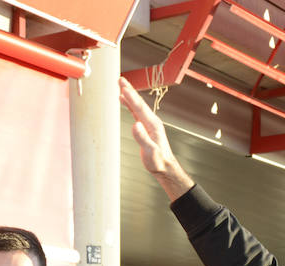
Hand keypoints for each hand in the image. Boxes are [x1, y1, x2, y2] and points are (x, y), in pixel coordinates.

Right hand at [118, 79, 193, 199]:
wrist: (165, 167)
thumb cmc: (158, 161)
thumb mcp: (150, 152)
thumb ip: (143, 138)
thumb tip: (135, 125)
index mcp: (152, 124)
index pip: (139, 107)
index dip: (130, 96)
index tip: (122, 86)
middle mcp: (151, 121)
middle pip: (138, 103)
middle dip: (129, 90)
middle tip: (120, 79)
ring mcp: (149, 123)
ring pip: (137, 106)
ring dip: (129, 95)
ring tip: (120, 85)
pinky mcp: (145, 127)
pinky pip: (136, 112)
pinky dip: (129, 105)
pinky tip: (123, 101)